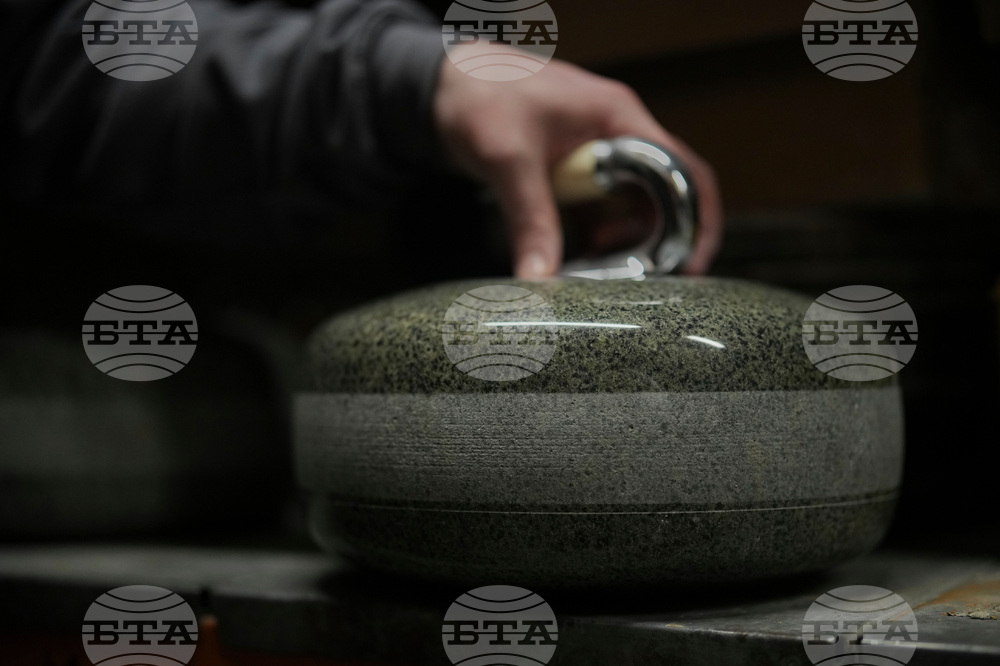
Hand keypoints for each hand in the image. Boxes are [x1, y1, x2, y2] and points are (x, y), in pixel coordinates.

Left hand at [433, 47, 722, 277]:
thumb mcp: (508, 160)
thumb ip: (530, 219)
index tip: (691, 262)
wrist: (441, 84)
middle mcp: (616, 133)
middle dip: (662, 237)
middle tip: (652, 280)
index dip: (696, 216)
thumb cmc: (480, 96)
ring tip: (609, 272)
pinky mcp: (573, 170)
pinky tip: (583, 260)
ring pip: (633, 204)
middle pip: (665, 191)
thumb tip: (540, 278)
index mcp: (617, 117)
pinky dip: (597, 236)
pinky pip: (600, 209)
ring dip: (627, 240)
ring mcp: (596, 152)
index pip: (682, 167)